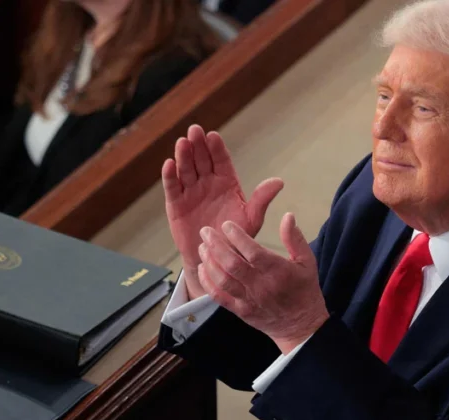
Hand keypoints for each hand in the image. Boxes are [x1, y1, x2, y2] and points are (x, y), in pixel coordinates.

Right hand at [162, 124, 283, 298]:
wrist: (214, 259)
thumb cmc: (235, 238)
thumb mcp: (251, 219)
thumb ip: (261, 200)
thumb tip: (279, 181)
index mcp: (226, 182)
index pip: (221, 160)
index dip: (216, 148)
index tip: (213, 137)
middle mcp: (207, 183)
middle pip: (202, 160)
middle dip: (198, 145)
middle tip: (195, 131)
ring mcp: (191, 192)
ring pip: (186, 170)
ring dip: (183, 156)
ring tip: (182, 143)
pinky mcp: (176, 204)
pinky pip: (172, 188)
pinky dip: (170, 176)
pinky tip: (169, 164)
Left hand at [197, 212, 328, 353]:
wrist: (301, 327)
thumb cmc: (304, 290)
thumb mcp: (307, 262)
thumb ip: (294, 239)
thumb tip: (288, 216)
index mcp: (278, 272)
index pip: (253, 252)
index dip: (237, 237)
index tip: (226, 225)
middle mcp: (261, 286)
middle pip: (232, 265)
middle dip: (216, 245)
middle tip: (205, 231)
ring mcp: (248, 300)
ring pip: (222, 280)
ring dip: (209, 262)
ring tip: (202, 247)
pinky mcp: (240, 311)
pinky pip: (219, 297)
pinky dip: (207, 282)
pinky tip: (202, 268)